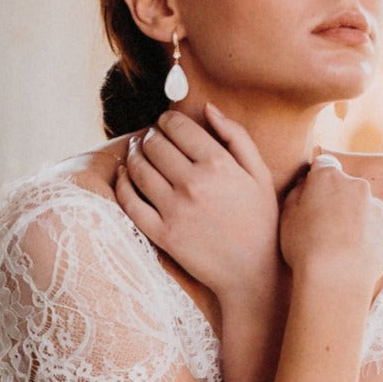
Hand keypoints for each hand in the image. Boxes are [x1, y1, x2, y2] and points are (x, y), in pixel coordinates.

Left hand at [115, 104, 278, 298]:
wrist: (253, 273)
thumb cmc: (260, 221)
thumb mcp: (259, 175)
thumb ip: (236, 137)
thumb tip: (207, 108)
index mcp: (219, 164)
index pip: (178, 126)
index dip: (167, 120)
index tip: (166, 124)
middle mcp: (194, 184)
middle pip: (154, 144)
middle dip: (150, 135)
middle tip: (151, 138)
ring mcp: (175, 210)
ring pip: (138, 168)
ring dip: (133, 154)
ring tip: (137, 152)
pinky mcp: (162, 234)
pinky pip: (129, 201)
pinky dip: (122, 183)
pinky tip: (124, 175)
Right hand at [280, 154, 382, 289]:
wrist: (334, 281)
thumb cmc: (303, 247)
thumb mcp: (286, 216)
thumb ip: (297, 193)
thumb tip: (305, 185)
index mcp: (330, 178)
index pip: (325, 165)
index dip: (317, 179)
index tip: (311, 196)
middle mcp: (359, 187)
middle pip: (349, 187)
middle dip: (339, 200)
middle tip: (323, 226)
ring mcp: (378, 211)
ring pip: (367, 209)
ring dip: (357, 220)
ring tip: (341, 246)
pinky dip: (374, 242)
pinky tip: (360, 257)